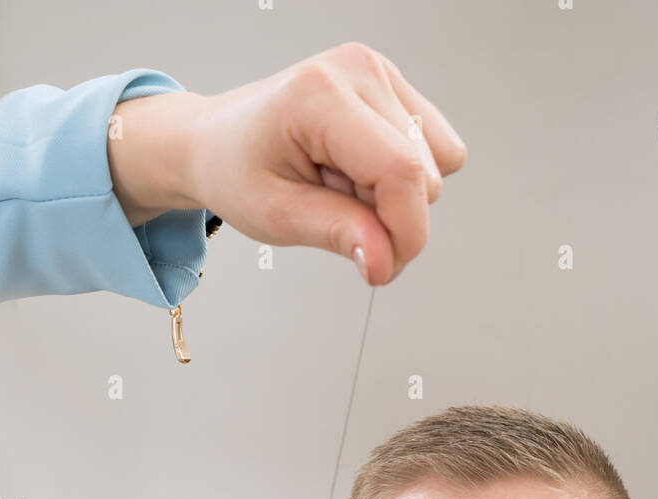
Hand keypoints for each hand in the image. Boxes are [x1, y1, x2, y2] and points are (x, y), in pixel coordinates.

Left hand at [108, 42, 466, 285]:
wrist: (217, 141)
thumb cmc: (235, 168)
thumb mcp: (275, 214)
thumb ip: (336, 234)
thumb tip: (384, 261)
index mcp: (322, 94)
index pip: (403, 171)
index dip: (405, 233)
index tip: (379, 269)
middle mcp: (359, 71)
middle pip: (426, 175)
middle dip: (393, 219)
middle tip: (335, 212)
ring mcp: (380, 74)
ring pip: (440, 165)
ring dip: (395, 196)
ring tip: (341, 186)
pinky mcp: (393, 88)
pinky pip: (437, 152)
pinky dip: (402, 177)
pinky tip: (358, 172)